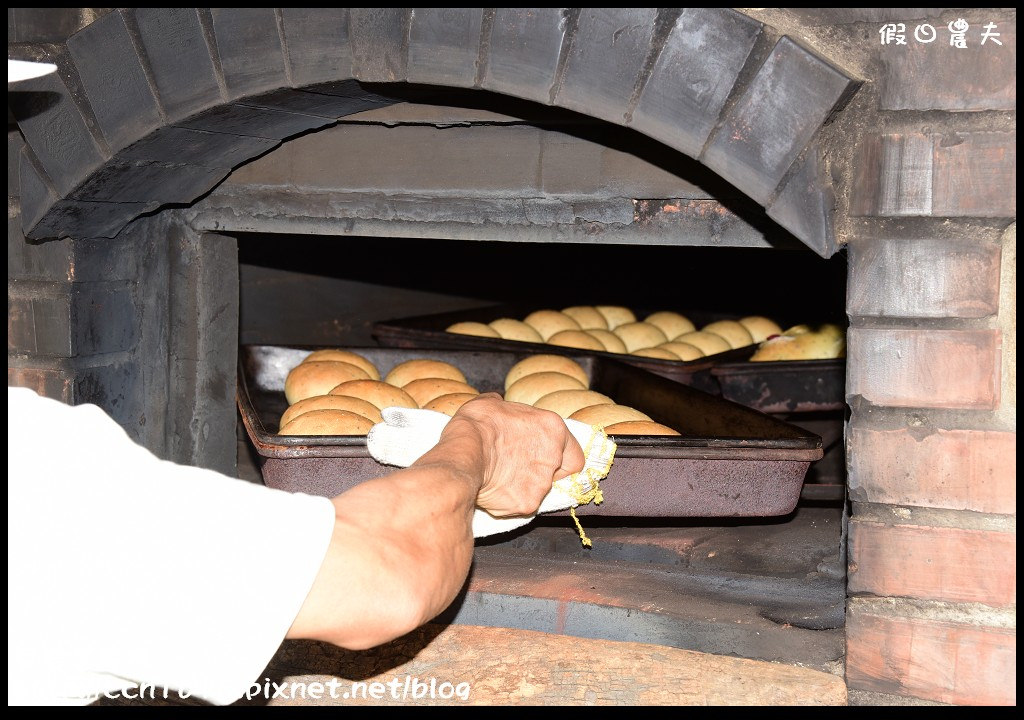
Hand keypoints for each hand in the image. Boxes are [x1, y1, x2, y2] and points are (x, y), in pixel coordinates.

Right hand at [442, 393, 584, 516]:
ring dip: (522, 486)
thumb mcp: (490, 403)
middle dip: (539, 473)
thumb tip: (498, 404)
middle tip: (515, 467)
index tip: (543, 459)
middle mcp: (554, 457)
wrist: (463, 454)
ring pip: (538, 490)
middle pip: (557, 473)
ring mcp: (542, 483)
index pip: (574, 454)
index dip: (561, 459)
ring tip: (497, 476)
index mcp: (553, 428)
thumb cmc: (477, 424)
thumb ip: (505, 407)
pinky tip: (492, 489)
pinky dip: (509, 501)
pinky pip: (520, 504)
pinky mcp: (527, 503)